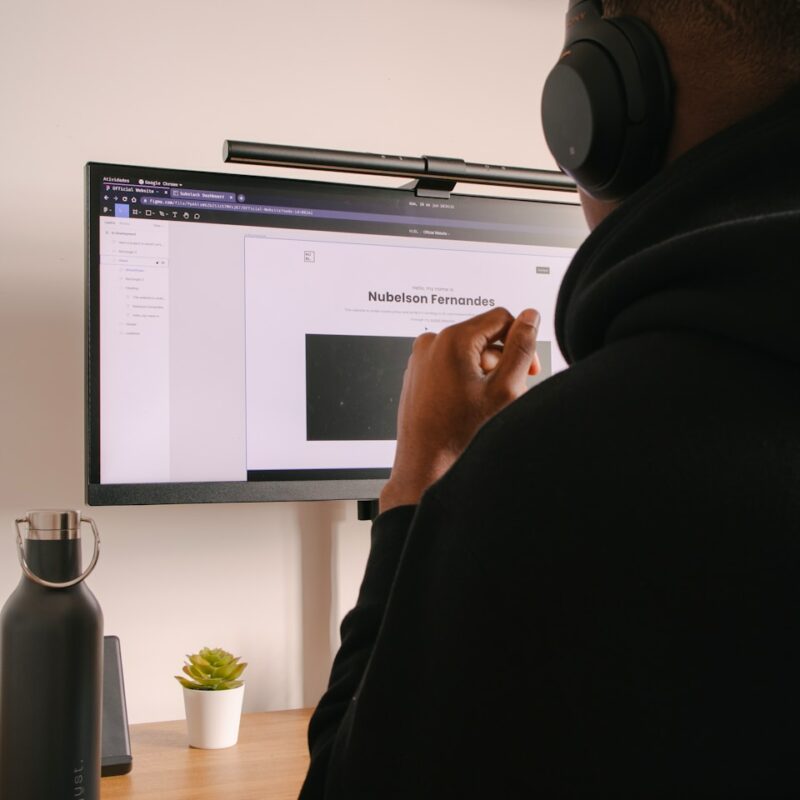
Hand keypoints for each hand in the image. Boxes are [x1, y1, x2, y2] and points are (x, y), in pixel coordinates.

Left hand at [379, 307, 540, 511]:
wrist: (425, 464)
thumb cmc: (459, 434)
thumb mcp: (504, 389)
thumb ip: (521, 348)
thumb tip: (531, 316)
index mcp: (452, 339)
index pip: (501, 317)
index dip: (521, 340)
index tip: (529, 369)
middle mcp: (431, 343)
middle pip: (483, 334)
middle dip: (503, 359)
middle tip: (512, 390)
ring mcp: (420, 358)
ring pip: (467, 350)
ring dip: (486, 370)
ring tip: (490, 402)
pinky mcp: (417, 373)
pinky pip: (449, 363)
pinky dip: (466, 377)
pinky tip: (471, 404)